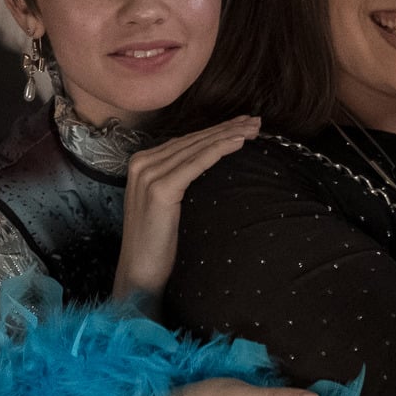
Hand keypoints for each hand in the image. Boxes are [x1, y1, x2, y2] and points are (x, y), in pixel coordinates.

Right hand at [112, 116, 259, 301]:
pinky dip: (219, 150)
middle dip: (226, 129)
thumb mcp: (167, 206)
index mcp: (141, 164)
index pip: (186, 141)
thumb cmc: (158, 245)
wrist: (140, 274)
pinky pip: (196, 163)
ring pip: (197, 148)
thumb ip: (178, 181)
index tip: (242, 125)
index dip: (216, 131)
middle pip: (193, 140)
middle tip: (255, 121)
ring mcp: (148, 175)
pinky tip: (239, 142)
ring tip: (253, 129)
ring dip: (228, 135)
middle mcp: (142, 164)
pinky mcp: (159, 189)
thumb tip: (209, 166)